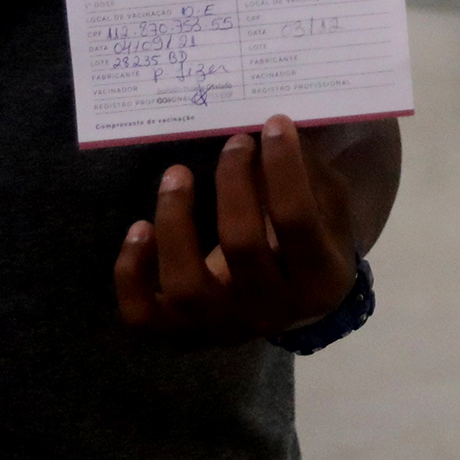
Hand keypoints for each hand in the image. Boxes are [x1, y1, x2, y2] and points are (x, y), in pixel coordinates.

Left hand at [114, 116, 360, 344]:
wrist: (288, 306)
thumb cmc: (307, 245)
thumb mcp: (329, 211)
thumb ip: (309, 175)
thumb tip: (273, 130)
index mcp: (319, 280)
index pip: (298, 220)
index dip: (284, 167)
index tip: (272, 124)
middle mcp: (272, 312)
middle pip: (242, 245)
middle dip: (233, 183)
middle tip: (235, 142)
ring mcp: (223, 329)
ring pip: (186, 285)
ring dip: (175, 221)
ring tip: (177, 174)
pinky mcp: (181, 335)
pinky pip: (142, 313)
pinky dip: (131, 271)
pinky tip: (139, 228)